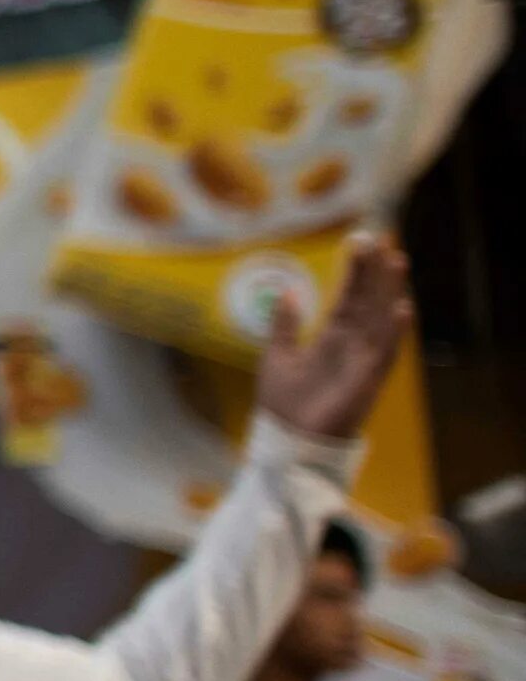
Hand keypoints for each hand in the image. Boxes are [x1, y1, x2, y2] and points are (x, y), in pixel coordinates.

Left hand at [254, 233, 411, 442]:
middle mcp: (351, 346)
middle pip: (368, 302)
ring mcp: (361, 362)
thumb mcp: (277, 356)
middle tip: (382, 240)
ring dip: (388, 292)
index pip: (349, 298)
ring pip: (379, 320)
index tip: (361, 243)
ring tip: (397, 261)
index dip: (356, 272)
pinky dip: (393, 333)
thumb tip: (287, 290)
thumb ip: (284, 324)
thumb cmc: (284, 404)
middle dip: (375, 273)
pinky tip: (402, 309)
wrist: (286, 441)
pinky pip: (383, 354)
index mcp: (331, 339)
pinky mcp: (365, 382)